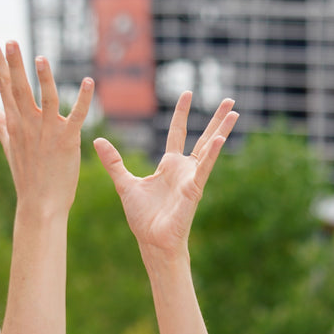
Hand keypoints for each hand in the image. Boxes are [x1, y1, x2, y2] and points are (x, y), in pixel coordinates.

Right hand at [0, 40, 93, 210]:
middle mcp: (28, 125)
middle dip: (13, 64)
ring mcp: (46, 132)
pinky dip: (83, 100)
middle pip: (18, 89)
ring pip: (45, 99)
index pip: (3, 87)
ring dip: (43, 79)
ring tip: (40, 57)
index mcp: (15, 123)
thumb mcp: (10, 146)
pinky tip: (88, 82)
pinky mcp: (66, 141)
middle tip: (8, 40)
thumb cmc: (27, 175)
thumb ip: (2, 124)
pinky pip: (76, 116)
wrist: (40, 204)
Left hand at [93, 93, 237, 253]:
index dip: (181, 113)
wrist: (151, 240)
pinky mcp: (194, 188)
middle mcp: (184, 169)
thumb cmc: (143, 217)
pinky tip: (220, 138)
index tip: (187, 93)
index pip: (178, 132)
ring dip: (222, 130)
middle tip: (229, 100)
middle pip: (203, 136)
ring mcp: (192, 177)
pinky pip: (204, 167)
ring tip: (235, 112)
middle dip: (215, 118)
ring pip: (210, 148)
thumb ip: (113, 162)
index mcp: (169, 165)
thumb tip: (98, 140)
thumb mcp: (124, 183)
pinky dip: (212, 153)